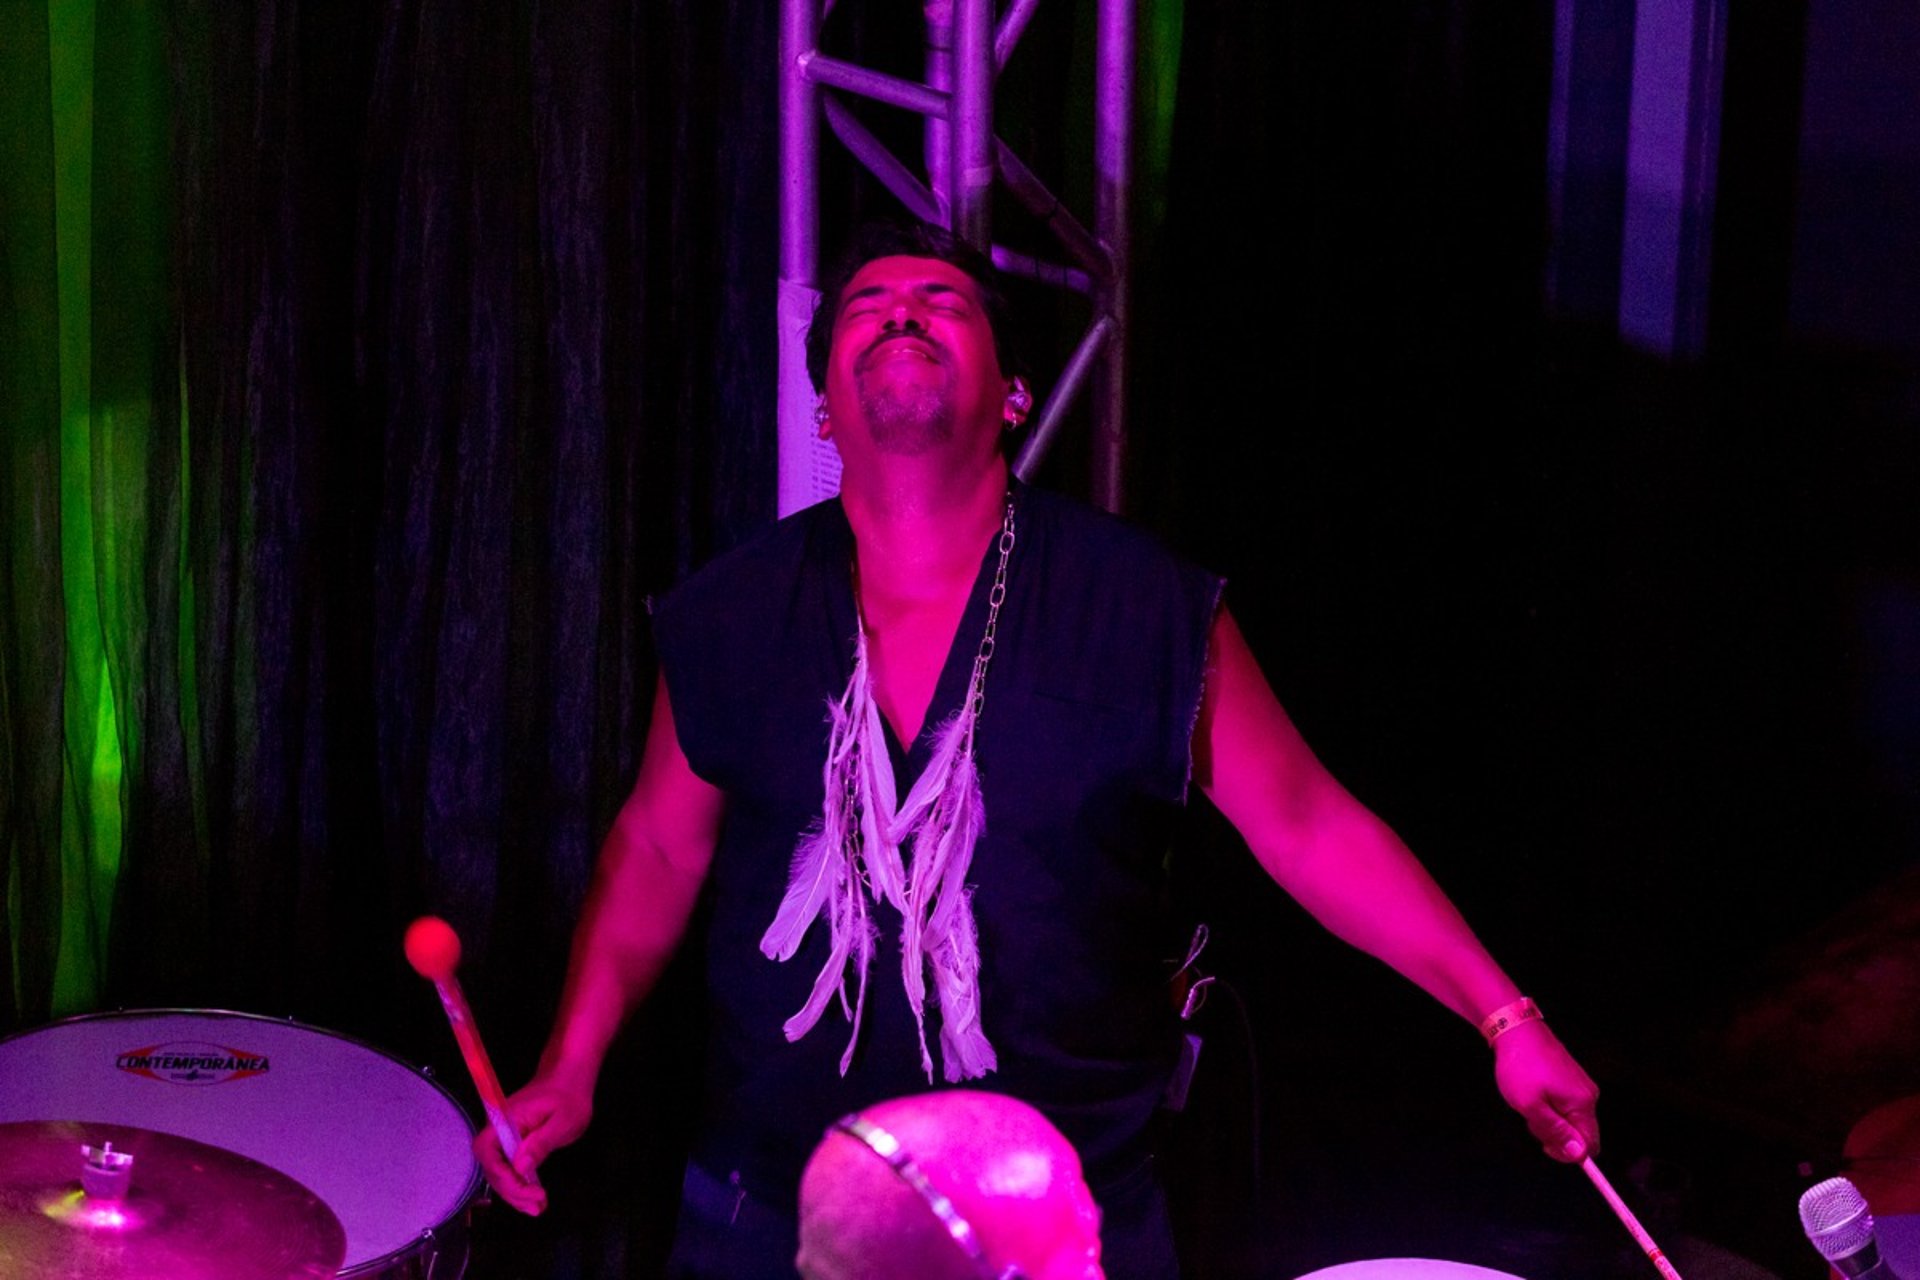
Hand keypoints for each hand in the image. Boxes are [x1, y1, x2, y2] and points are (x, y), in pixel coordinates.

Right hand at [473, 1075, 593, 1214]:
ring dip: (515, 1194)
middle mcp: (498, 1130)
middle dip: (512, 1191)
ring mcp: (504, 1138)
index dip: (503, 1177)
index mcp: (505, 1119)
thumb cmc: (569, 1095)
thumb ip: (541, 1142)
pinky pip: (510, 1168)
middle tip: (537, 1207)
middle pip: (492, 1168)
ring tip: (537, 1209)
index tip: (529, 1191)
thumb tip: (520, 1167)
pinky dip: (520, 1186)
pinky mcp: (513, 1145)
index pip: (488, 1153)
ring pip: (500, 1172)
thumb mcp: (563, 1120)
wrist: (569, 1078)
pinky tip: (535, 1199)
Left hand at [1492, 1019, 1600, 1162]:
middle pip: (1579, 1133)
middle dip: (1555, 1134)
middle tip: (1531, 1117)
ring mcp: (1581, 1085)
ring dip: (1548, 1119)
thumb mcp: (1531, 1105)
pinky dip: (1548, 1106)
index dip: (1568, 1153)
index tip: (1545, 1145)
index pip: (1590, 1145)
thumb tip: (1579, 1155)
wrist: (1515, 1029)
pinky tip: (1533, 1093)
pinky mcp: (1571, 1078)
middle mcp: (1589, 1095)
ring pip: (1569, 1119)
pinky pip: (1564, 1105)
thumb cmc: (1520, 1066)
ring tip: (1529, 1101)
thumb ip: (1556, 1131)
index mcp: (1583, 1103)